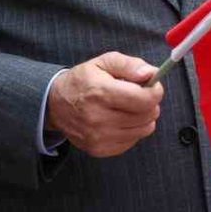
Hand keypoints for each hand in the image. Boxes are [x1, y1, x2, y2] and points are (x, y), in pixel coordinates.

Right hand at [45, 53, 164, 156]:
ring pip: (144, 130)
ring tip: (130, 108)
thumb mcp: (104, 62)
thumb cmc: (83, 80)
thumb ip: (130, 64)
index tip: (153, 86)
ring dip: (144, 118)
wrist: (55, 104)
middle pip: (147, 115)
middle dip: (150, 104)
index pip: (144, 99)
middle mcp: (98, 118)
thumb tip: (151, 74)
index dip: (155, 91)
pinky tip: (121, 120)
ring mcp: (98, 137)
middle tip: (139, 96)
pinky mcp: (99, 149)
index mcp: (101, 92)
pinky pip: (133, 141)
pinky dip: (133, 130)